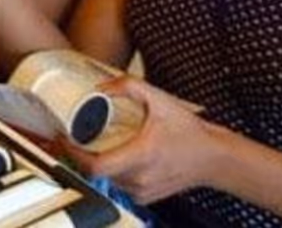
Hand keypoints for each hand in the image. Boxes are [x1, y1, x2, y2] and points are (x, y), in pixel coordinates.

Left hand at [62, 76, 223, 203]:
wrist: (215, 158)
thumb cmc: (191, 133)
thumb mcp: (161, 100)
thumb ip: (130, 86)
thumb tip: (102, 87)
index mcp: (140, 156)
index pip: (95, 166)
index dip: (74, 154)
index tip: (66, 140)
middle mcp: (140, 178)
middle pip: (96, 173)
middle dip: (82, 155)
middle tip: (74, 138)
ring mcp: (143, 190)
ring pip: (107, 180)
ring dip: (98, 164)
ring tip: (93, 146)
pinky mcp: (146, 196)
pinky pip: (120, 186)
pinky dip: (114, 173)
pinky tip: (116, 157)